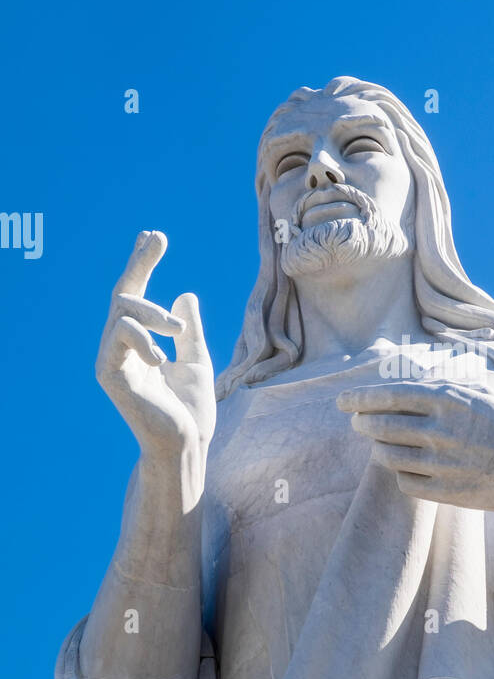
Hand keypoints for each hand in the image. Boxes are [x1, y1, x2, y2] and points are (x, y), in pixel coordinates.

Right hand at [96, 231, 215, 462]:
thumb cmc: (190, 410)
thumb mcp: (197, 360)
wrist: (185, 444)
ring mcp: (112, 360)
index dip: (141, 264)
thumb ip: (190, 330)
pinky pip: (119, 339)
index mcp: (139, 343)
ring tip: (178, 330)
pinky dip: (143, 341)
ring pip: (122, 313)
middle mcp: (120, 348)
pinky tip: (162, 360)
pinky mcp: (110, 375)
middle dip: (139, 264)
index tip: (152, 234)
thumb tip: (186, 294)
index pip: (136, 296)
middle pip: (123, 296)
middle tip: (158, 238)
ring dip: (152, 313)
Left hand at [336, 380, 493, 510]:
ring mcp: (440, 462)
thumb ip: (439, 387)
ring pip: (386, 456)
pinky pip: (403, 481)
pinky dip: (402, 473)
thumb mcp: (476, 393)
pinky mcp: (442, 490)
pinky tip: (413, 467)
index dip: (360, 398)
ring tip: (384, 444)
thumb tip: (400, 385)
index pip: (389, 396)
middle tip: (359, 423)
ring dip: (379, 449)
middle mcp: (440, 430)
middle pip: (379, 427)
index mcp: (448, 400)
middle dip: (362, 424)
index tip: (342, 401)